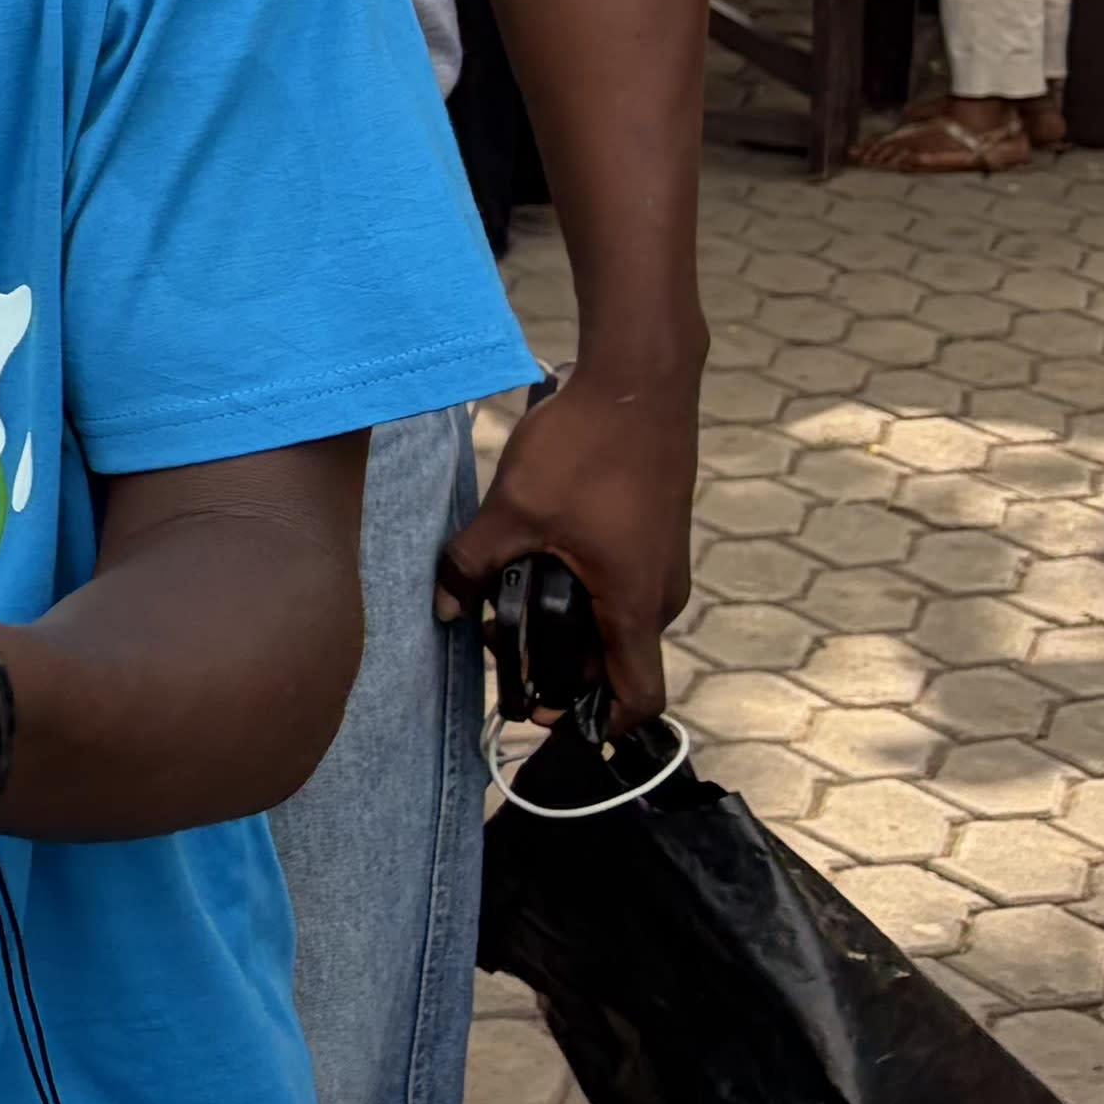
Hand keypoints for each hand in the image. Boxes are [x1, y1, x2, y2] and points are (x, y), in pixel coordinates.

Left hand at [448, 359, 695, 726]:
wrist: (640, 379)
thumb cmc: (587, 446)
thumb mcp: (514, 510)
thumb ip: (472, 565)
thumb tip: (442, 609)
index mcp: (635, 605)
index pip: (638, 700)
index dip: (593, 724)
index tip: (541, 715)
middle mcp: (660, 595)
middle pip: (617, 665)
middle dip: (561, 671)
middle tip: (500, 654)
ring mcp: (661, 564)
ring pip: (614, 623)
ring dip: (566, 628)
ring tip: (505, 607)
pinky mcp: (652, 536)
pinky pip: (618, 587)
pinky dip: (579, 592)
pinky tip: (531, 563)